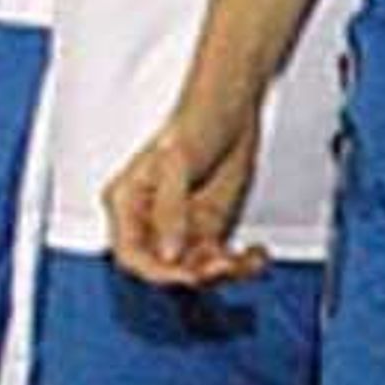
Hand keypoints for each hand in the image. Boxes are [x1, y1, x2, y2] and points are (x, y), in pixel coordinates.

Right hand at [104, 90, 270, 290]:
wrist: (233, 108)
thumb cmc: (197, 120)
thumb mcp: (178, 162)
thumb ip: (171, 209)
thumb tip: (168, 252)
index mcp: (128, 203)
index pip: (131, 254)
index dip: (156, 272)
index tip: (185, 277)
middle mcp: (152, 221)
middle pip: (165, 268)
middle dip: (196, 273)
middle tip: (225, 265)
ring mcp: (182, 227)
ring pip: (196, 269)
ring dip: (225, 272)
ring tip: (247, 260)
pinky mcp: (210, 228)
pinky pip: (220, 260)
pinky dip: (241, 264)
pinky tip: (256, 254)